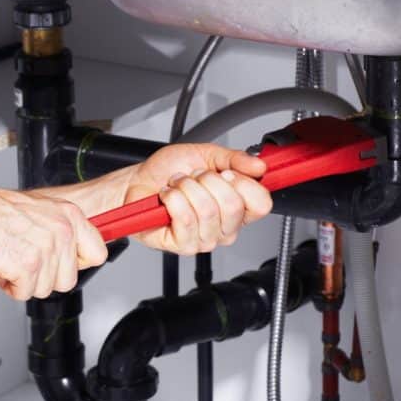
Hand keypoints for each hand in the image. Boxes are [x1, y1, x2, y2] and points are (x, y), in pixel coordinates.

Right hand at [0, 187, 107, 300]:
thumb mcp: (38, 209)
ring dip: (25, 281)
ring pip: (46, 289)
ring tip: (11, 260)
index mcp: (68, 215)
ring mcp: (46, 249)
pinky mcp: (27, 266)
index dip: (77, 264)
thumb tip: (72, 251)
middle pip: (68, 279)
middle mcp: (61, 230)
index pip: (97, 253)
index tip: (62, 262)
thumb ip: (60, 229)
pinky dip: (10, 286)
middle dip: (45, 277)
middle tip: (26, 261)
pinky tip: (3, 268)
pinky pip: (25, 293)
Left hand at [125, 143, 272, 253]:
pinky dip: (172, 198)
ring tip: (177, 185)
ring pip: (207, 210)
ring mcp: (204, 239)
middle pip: (233, 205)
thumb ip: (235, 158)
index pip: (261, 204)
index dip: (244, 184)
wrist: (139, 182)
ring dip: (186, 188)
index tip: (226, 172)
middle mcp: (225, 228)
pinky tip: (167, 196)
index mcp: (238, 208)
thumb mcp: (206, 155)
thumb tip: (259, 165)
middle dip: (207, 180)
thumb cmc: (170, 171)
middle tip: (193, 177)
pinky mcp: (183, 245)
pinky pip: (185, 218)